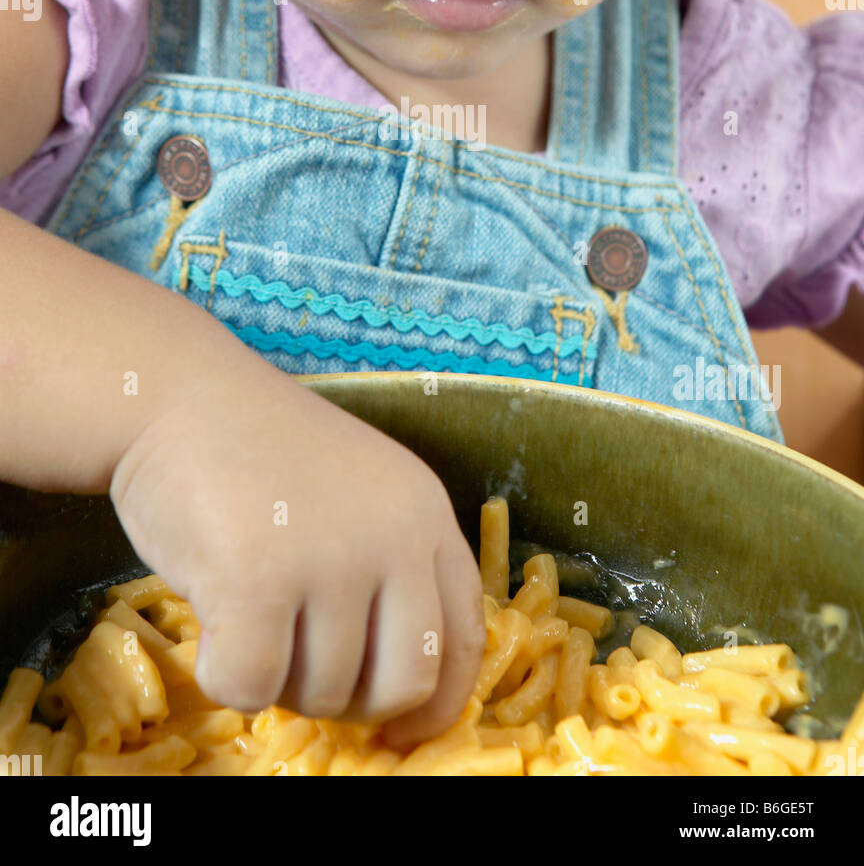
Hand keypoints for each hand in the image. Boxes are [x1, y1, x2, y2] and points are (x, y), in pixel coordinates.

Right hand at [108, 370, 485, 749]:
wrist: (175, 398)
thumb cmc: (256, 455)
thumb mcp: (355, 497)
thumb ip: (386, 573)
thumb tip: (397, 701)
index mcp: (426, 513)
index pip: (464, 638)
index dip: (435, 702)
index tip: (398, 732)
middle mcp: (395, 536)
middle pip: (403, 683)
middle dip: (348, 700)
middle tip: (295, 660)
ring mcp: (331, 559)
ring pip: (323, 694)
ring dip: (277, 677)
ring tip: (244, 606)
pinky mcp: (260, 583)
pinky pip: (253, 689)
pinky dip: (225, 676)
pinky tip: (211, 620)